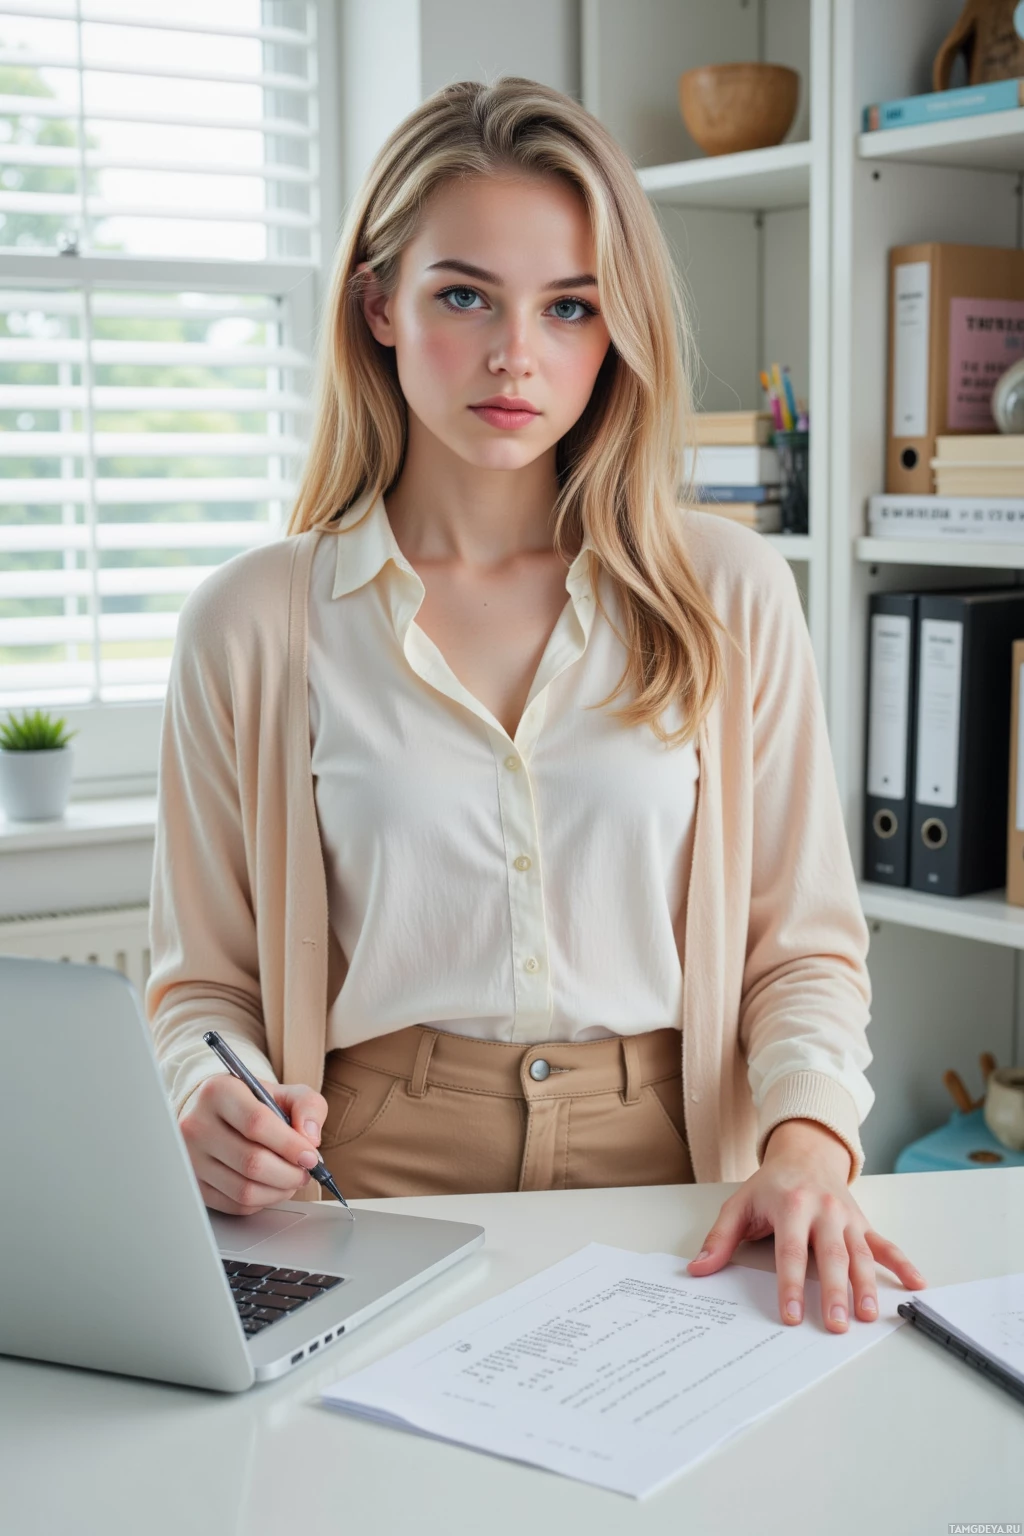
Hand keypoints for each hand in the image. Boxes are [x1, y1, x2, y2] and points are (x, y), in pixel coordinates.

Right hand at [180, 1075, 328, 1215]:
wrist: (219, 1114)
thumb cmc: (254, 1103)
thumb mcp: (286, 1092)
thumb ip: (308, 1106)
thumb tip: (310, 1138)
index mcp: (219, 1092)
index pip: (256, 1123)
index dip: (290, 1145)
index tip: (310, 1156)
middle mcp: (197, 1125)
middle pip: (252, 1162)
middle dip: (289, 1173)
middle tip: (305, 1171)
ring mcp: (191, 1159)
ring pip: (244, 1190)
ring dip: (278, 1191)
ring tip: (291, 1179)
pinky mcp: (195, 1185)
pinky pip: (235, 1205)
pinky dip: (262, 1201)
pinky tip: (270, 1186)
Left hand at [686, 1118, 927, 1329]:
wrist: (805, 1152)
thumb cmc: (771, 1185)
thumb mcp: (739, 1204)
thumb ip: (720, 1238)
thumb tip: (697, 1269)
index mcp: (790, 1206)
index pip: (790, 1251)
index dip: (791, 1285)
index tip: (792, 1315)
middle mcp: (823, 1210)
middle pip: (830, 1255)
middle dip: (835, 1292)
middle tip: (837, 1324)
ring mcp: (847, 1217)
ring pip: (859, 1254)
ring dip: (868, 1285)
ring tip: (869, 1315)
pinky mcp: (863, 1222)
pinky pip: (885, 1244)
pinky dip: (902, 1263)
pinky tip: (917, 1283)